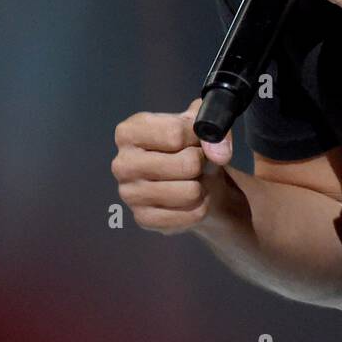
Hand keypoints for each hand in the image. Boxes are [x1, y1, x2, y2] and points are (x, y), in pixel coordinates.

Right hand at [111, 98, 232, 234]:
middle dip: (201, 163)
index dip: (197, 138)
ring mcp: (130, 194)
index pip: (175, 134)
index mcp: (129, 132)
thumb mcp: (203, 123)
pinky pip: (190, 215)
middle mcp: (122, 163)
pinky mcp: (144, 219)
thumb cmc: (190, 146)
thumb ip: (215, 126)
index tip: (196, 140)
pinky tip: (190, 199)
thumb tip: (219, 152)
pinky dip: (200, 207)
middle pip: (187, 164)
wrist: (194, 179)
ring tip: (193, 180)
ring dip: (201, 186)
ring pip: (191, 192)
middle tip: (196, 163)